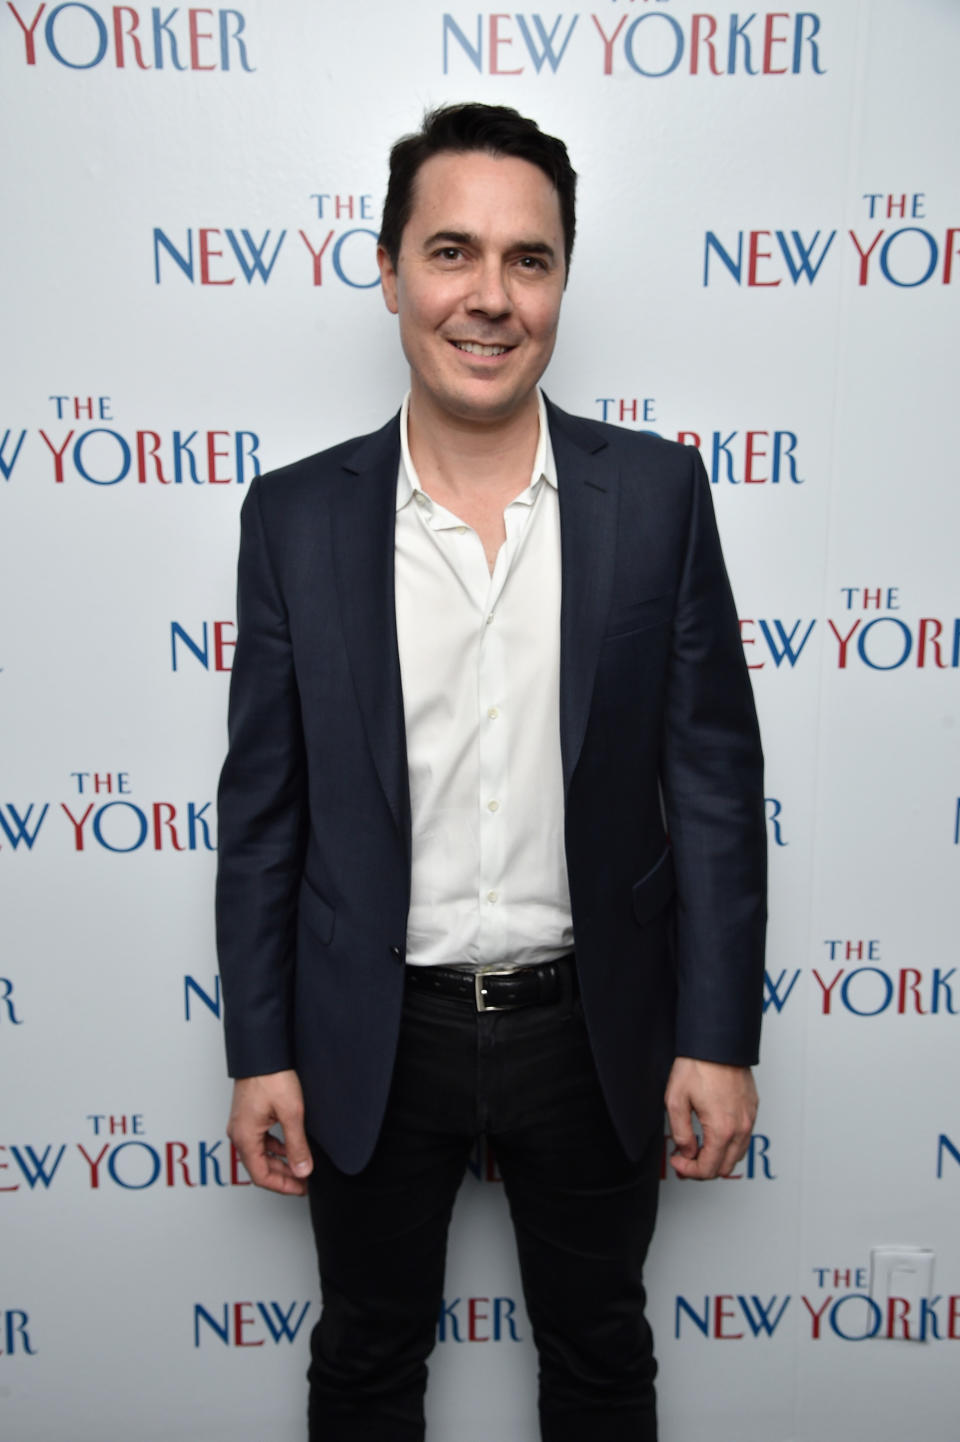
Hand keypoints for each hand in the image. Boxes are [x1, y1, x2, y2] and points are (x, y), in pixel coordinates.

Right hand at [227, 1070, 313, 1195]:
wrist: (261, 1051)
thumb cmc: (271, 1077)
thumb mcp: (291, 1114)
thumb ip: (297, 1146)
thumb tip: (303, 1170)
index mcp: (245, 1138)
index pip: (261, 1176)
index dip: (283, 1186)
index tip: (301, 1189)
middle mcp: (238, 1134)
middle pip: (259, 1167)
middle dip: (283, 1176)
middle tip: (304, 1181)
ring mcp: (241, 1124)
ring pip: (259, 1154)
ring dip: (279, 1162)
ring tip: (300, 1165)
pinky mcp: (247, 1115)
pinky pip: (258, 1140)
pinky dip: (274, 1148)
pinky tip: (289, 1146)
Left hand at [664, 1056, 757, 1179]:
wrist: (717, 1042)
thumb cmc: (696, 1066)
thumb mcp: (676, 1101)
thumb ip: (681, 1133)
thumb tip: (687, 1152)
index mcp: (722, 1130)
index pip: (708, 1169)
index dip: (689, 1171)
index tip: (676, 1161)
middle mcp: (741, 1127)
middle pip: (725, 1167)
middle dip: (703, 1169)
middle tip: (684, 1160)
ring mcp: (749, 1118)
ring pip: (737, 1154)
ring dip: (717, 1158)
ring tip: (697, 1148)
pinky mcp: (752, 1108)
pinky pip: (744, 1137)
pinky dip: (729, 1144)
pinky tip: (712, 1133)